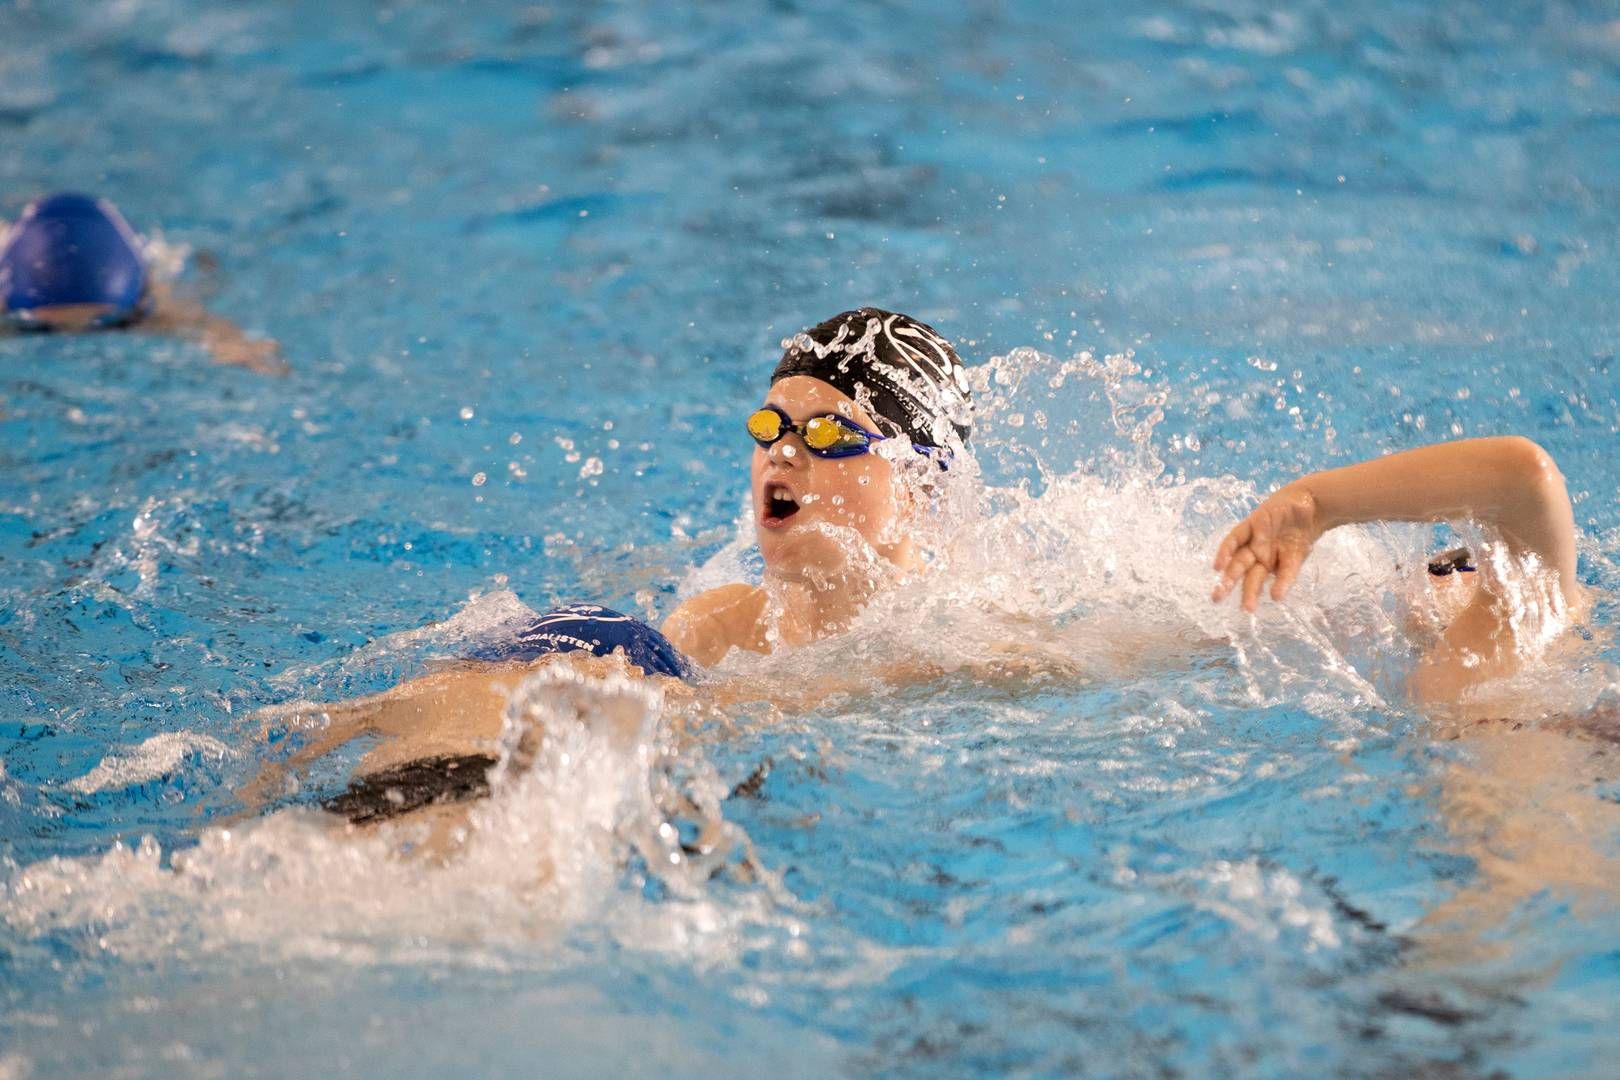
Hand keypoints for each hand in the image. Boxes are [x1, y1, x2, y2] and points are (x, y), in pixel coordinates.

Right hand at [1211, 484, 1322, 610]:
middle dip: (1228, 581)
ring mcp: (1272, 557)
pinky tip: (1276, 596)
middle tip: (1217, 597)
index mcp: (1249, 531)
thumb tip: (1258, 544)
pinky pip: (1284, 575)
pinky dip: (1280, 585)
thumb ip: (1264, 526)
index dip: (1224, 553)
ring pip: (1257, 577)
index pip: (1233, 542)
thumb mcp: (1273, 509)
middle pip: (1240, 565)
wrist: (1313, 505)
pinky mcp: (1290, 563)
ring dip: (1251, 592)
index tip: (1218, 567)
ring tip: (1247, 608)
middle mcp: (1256, 547)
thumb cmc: (1288, 504)